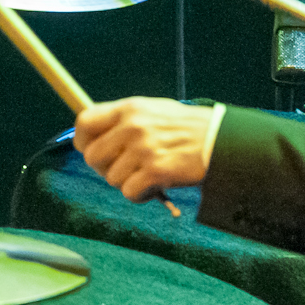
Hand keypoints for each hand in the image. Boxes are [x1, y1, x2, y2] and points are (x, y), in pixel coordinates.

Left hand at [74, 97, 213, 201]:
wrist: (221, 140)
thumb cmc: (187, 128)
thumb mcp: (154, 110)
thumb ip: (125, 120)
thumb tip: (92, 134)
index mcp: (130, 108)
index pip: (84, 122)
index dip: (82, 141)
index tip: (91, 150)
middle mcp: (133, 126)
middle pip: (92, 156)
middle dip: (105, 169)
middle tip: (124, 169)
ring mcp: (144, 149)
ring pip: (112, 178)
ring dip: (127, 183)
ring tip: (148, 175)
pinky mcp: (156, 171)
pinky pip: (129, 193)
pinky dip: (141, 195)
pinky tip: (156, 187)